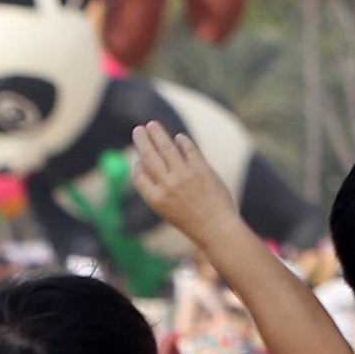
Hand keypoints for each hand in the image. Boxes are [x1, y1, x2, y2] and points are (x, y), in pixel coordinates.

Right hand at [129, 123, 233, 244]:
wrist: (217, 229)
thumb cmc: (193, 222)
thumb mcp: (168, 211)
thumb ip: (160, 190)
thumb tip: (151, 167)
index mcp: (155, 199)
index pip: (139, 176)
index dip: (137, 166)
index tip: (138, 159)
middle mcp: (167, 186)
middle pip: (149, 157)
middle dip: (142, 141)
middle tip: (138, 129)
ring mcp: (184, 176)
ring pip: (166, 148)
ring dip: (158, 134)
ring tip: (152, 124)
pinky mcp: (201, 169)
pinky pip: (190, 150)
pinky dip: (183, 142)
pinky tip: (179, 137)